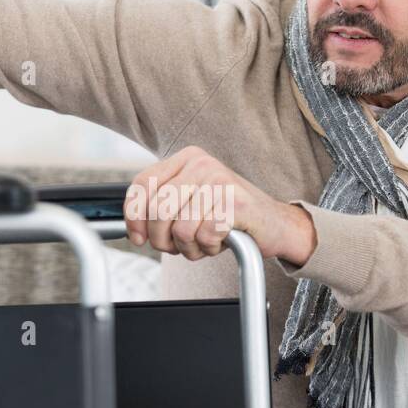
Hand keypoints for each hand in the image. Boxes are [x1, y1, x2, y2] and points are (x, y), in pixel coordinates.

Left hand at [124, 146, 317, 263]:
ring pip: (180, 229)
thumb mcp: (190, 203)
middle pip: (158, 210)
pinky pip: (204, 236)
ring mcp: (220, 181)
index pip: (142, 184)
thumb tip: (133, 228)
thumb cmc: (228, 216)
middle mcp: (201, 164)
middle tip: (177, 247)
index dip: (134, 216)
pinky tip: (220, 242)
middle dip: (162, 240)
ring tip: (203, 243)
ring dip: (189, 248)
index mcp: (186, 159)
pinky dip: (209, 248)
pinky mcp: (235, 203)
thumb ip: (162, 206)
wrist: (274, 223)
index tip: (138, 237)